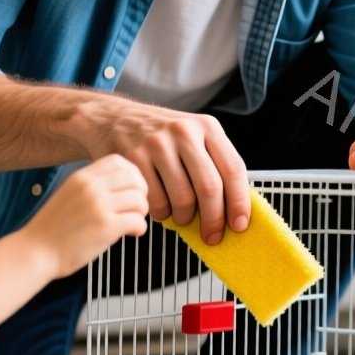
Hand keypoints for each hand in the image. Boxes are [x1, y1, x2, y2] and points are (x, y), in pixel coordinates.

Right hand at [20, 154, 150, 277]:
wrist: (35, 252)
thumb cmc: (53, 229)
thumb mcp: (69, 194)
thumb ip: (92, 187)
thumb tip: (124, 186)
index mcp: (82, 177)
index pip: (119, 162)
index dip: (132, 174)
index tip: (132, 189)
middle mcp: (91, 187)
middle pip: (135, 179)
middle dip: (141, 194)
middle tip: (135, 208)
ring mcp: (99, 206)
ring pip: (140, 200)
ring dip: (141, 213)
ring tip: (131, 222)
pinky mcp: (106, 227)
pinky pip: (138, 221)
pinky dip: (139, 229)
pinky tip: (130, 234)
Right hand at [82, 102, 248, 243]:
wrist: (114, 119)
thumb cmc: (162, 136)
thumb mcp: (194, 136)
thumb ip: (215, 163)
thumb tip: (235, 208)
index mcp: (207, 127)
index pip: (233, 169)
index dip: (239, 202)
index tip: (240, 224)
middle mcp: (184, 132)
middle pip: (209, 187)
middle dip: (214, 219)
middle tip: (213, 236)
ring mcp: (157, 144)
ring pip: (183, 198)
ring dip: (186, 218)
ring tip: (184, 218)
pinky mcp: (134, 158)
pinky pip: (156, 201)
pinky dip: (163, 214)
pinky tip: (163, 209)